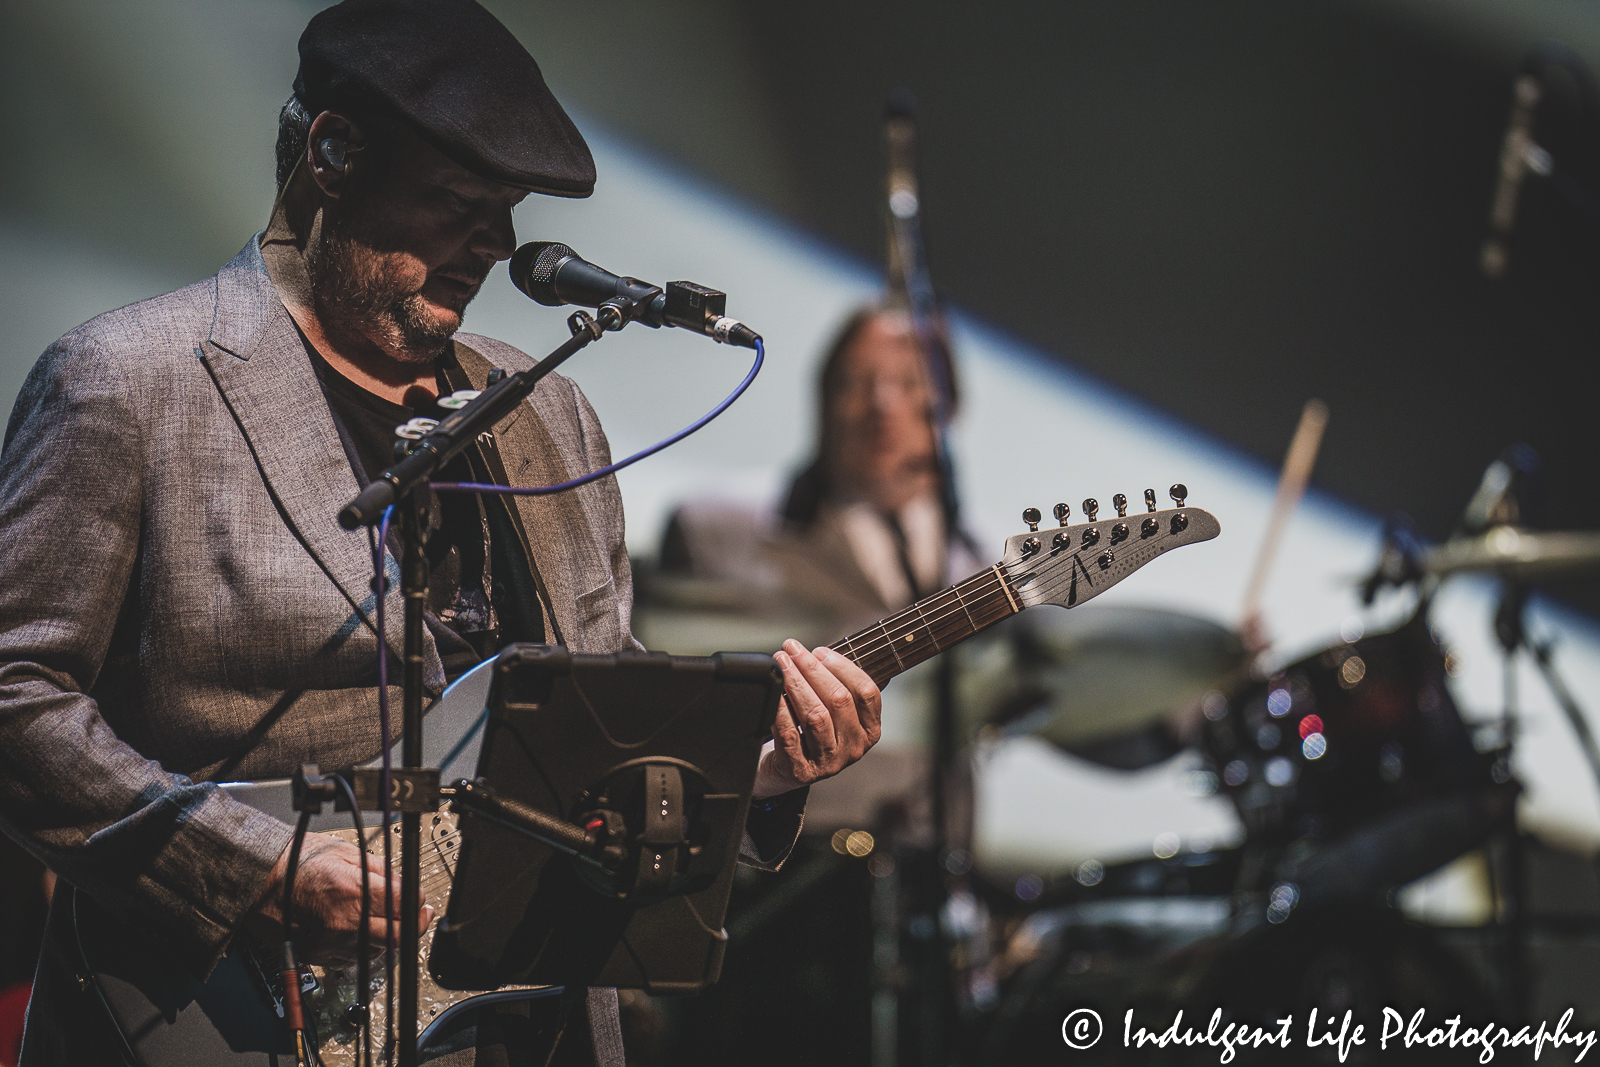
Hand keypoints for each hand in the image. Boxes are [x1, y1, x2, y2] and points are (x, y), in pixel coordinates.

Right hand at [246, 835, 430, 967]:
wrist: (257, 882)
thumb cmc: (294, 862)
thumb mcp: (344, 850)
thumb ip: (378, 869)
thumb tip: (400, 883)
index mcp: (354, 891)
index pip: (403, 903)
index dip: (415, 898)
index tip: (417, 896)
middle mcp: (345, 922)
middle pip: (398, 935)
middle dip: (413, 924)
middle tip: (418, 915)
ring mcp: (331, 943)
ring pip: (379, 951)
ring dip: (389, 937)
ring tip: (386, 921)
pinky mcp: (319, 956)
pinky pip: (355, 960)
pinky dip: (364, 949)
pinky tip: (362, 933)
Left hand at [753, 639, 881, 798]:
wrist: (781, 772)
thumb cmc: (808, 733)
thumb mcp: (832, 711)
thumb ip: (835, 684)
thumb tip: (818, 652)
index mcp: (869, 730)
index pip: (866, 692)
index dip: (843, 667)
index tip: (819, 651)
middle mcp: (853, 748)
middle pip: (839, 700)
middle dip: (813, 669)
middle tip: (791, 650)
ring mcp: (828, 763)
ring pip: (816, 716)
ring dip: (796, 684)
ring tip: (781, 664)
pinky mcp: (799, 770)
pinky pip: (789, 733)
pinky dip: (780, 709)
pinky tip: (773, 692)